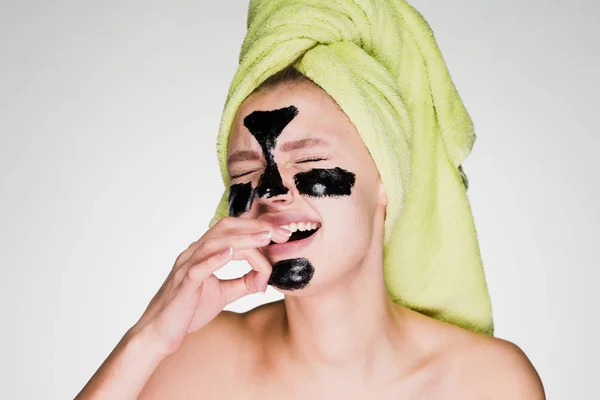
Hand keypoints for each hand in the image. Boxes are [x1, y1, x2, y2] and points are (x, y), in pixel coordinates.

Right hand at [128, 217, 290, 356]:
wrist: (160, 333)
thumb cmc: (188, 311)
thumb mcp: (224, 294)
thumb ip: (244, 283)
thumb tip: (267, 276)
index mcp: (203, 253)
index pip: (232, 231)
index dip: (257, 230)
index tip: (281, 236)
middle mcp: (194, 254)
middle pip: (225, 228)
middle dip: (255, 227)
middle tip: (281, 232)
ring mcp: (186, 267)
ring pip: (214, 243)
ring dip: (242, 239)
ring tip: (264, 237)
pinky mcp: (183, 285)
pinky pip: (199, 267)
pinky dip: (215, 258)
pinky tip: (232, 252)